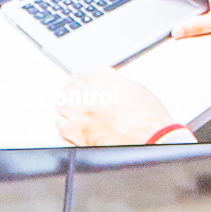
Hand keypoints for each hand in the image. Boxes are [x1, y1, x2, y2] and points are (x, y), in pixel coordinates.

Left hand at [54, 67, 178, 144]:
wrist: (150, 136)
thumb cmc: (147, 116)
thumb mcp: (132, 87)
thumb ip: (111, 84)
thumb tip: (103, 88)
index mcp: (102, 78)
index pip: (81, 74)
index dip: (79, 80)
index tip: (78, 83)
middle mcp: (88, 92)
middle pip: (69, 89)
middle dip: (72, 93)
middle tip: (75, 99)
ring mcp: (80, 112)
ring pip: (61, 106)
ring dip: (67, 109)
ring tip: (75, 113)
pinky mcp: (77, 132)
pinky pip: (60, 125)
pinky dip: (65, 126)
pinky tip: (73, 127)